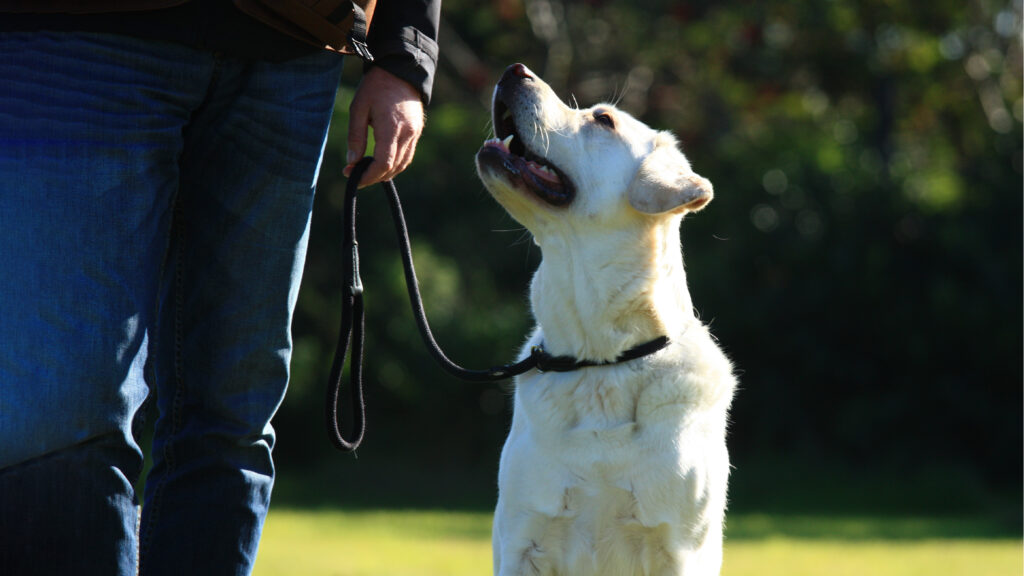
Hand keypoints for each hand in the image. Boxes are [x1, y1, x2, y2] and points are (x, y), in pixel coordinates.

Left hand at [343, 66, 424, 187]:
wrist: (401, 70)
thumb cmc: (376, 87)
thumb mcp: (358, 108)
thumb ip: (355, 137)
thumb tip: (352, 162)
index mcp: (391, 128)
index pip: (383, 163)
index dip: (368, 176)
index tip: (352, 176)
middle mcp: (407, 134)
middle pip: (393, 168)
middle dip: (373, 176)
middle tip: (354, 174)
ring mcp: (414, 134)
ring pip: (402, 165)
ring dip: (385, 173)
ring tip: (367, 170)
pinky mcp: (417, 132)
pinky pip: (407, 156)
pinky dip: (394, 164)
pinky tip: (381, 162)